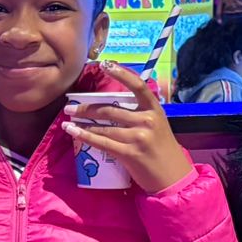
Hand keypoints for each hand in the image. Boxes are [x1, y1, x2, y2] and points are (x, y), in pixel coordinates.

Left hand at [62, 62, 195, 193]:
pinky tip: (73, 131)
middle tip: (70, 106)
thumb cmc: (163, 151)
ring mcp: (137, 137)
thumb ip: (140, 115)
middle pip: (111, 109)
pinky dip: (85, 136)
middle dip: (87, 107)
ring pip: (104, 126)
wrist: (173, 177)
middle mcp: (147, 121)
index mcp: (154, 110)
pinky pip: (102, 142)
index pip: (138, 86)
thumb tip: (114, 106)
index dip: (121, 73)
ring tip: (68, 119)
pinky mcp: (129, 153)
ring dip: (82, 122)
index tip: (105, 64)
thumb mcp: (157, 126)